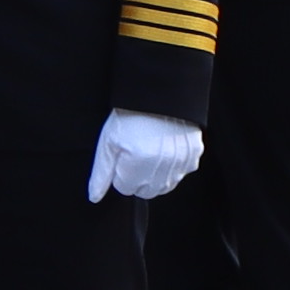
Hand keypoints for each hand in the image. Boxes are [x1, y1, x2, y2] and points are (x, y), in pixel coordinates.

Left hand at [87, 108, 203, 202]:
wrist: (161, 92)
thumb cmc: (130, 115)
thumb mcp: (108, 141)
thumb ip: (101, 173)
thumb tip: (94, 198)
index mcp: (138, 162)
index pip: (125, 188)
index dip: (120, 171)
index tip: (123, 153)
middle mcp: (162, 165)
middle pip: (146, 191)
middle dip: (138, 177)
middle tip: (136, 151)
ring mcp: (181, 161)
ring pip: (165, 186)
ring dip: (156, 174)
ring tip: (151, 149)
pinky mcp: (194, 155)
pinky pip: (181, 173)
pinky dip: (174, 166)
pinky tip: (167, 147)